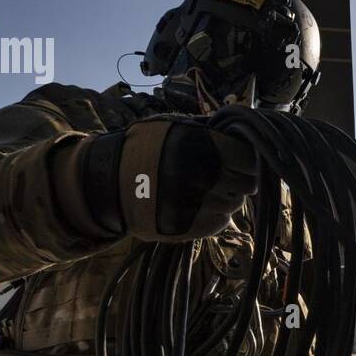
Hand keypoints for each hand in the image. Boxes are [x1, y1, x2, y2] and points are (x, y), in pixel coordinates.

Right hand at [63, 117, 258, 241]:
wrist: (108, 182)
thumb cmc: (143, 149)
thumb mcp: (173, 127)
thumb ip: (207, 130)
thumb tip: (239, 133)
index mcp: (200, 147)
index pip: (247, 159)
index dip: (247, 160)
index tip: (240, 161)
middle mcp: (201, 177)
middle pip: (245, 184)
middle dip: (239, 180)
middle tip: (226, 177)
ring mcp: (195, 205)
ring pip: (234, 205)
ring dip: (227, 198)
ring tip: (208, 190)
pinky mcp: (188, 228)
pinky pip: (219, 223)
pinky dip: (216, 214)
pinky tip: (201, 205)